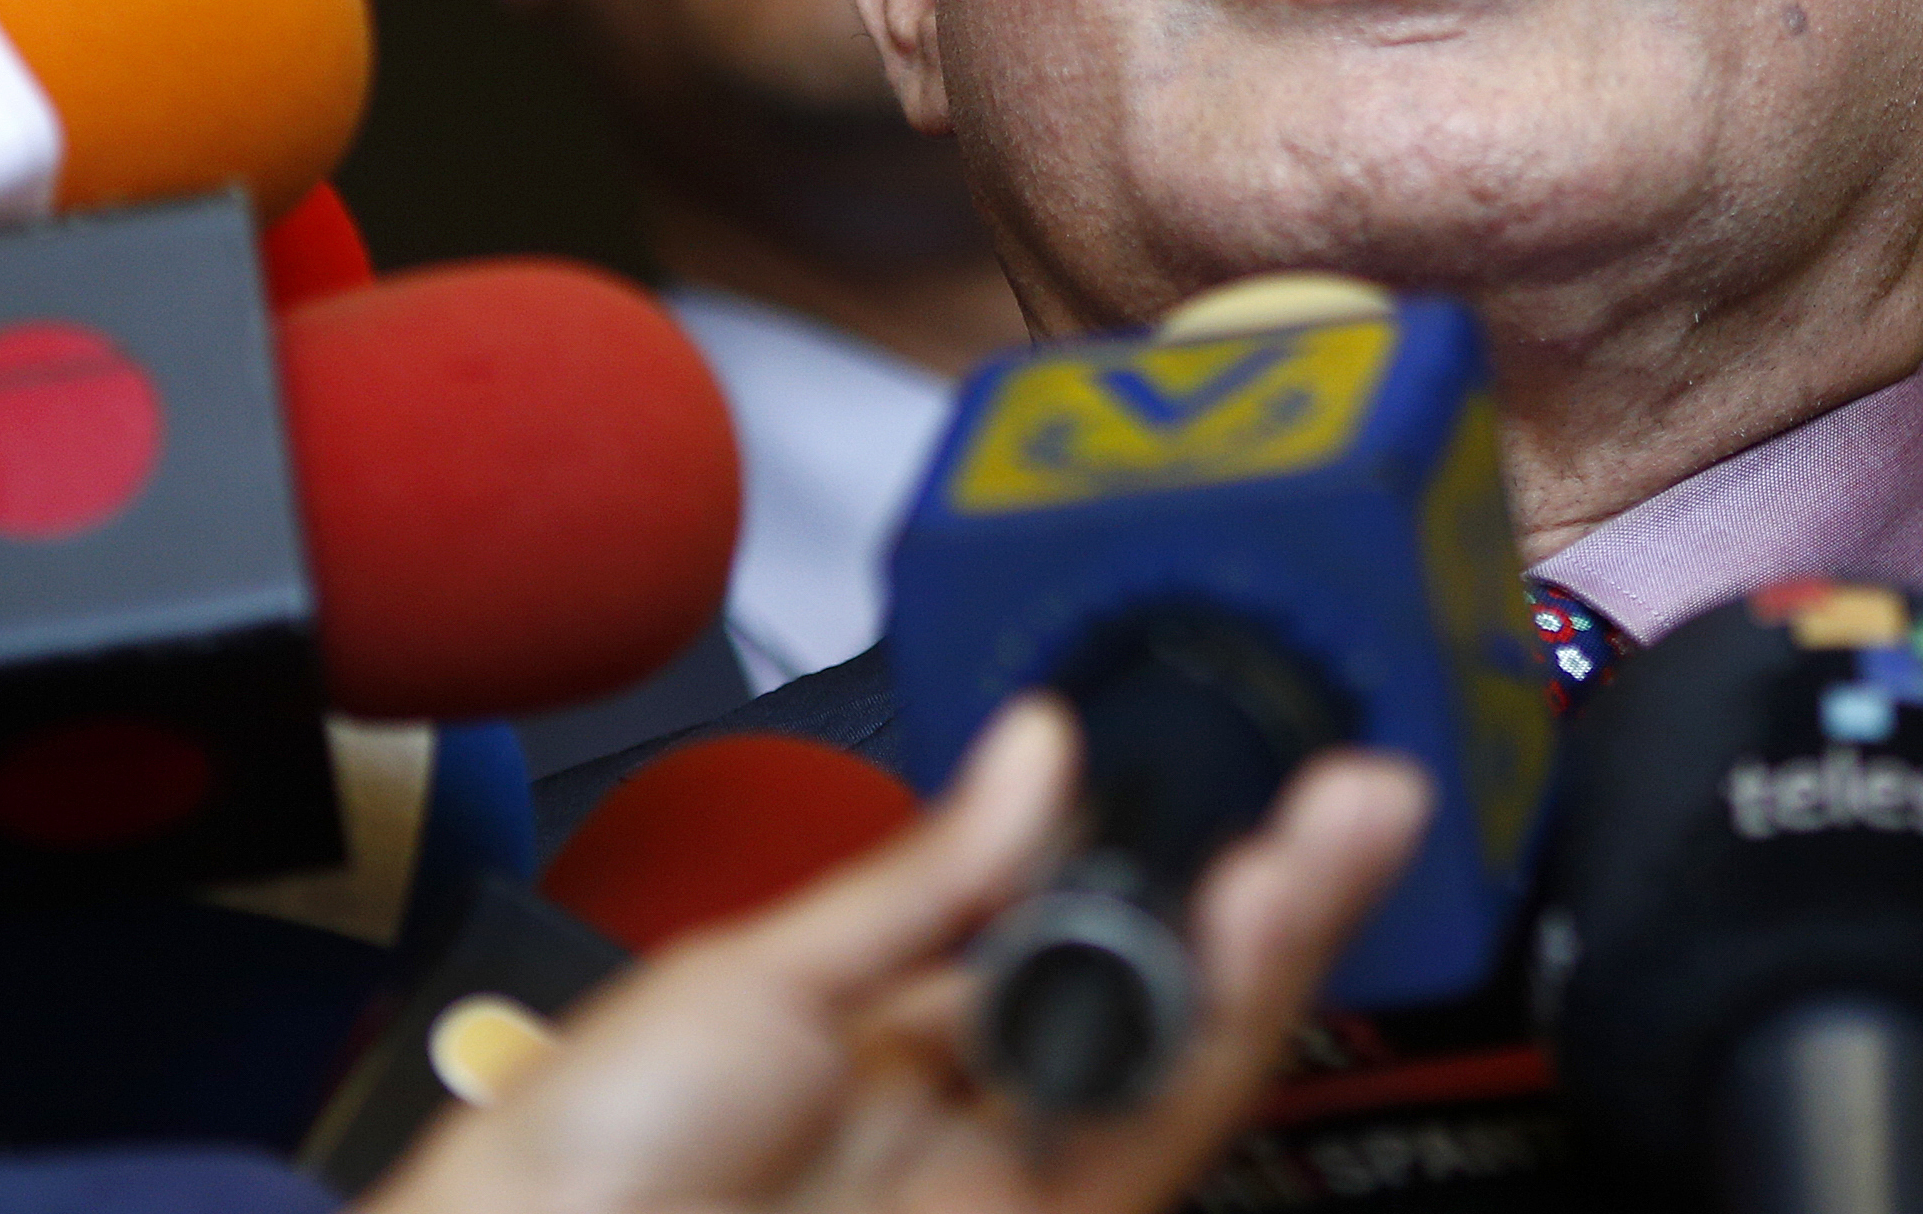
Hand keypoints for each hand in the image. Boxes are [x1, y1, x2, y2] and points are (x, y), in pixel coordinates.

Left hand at [362, 695, 1432, 1213]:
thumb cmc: (570, 1167)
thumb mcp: (750, 974)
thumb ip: (925, 879)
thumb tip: (1039, 754)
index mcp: (892, 1046)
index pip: (1075, 939)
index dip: (1169, 858)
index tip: (1242, 768)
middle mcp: (963, 1126)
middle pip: (1159, 1006)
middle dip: (1264, 893)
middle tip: (1352, 790)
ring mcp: (999, 1195)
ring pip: (1182, 1070)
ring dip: (1273, 946)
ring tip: (1339, 828)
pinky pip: (1149, 1132)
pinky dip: (1217, 1036)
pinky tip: (1254, 928)